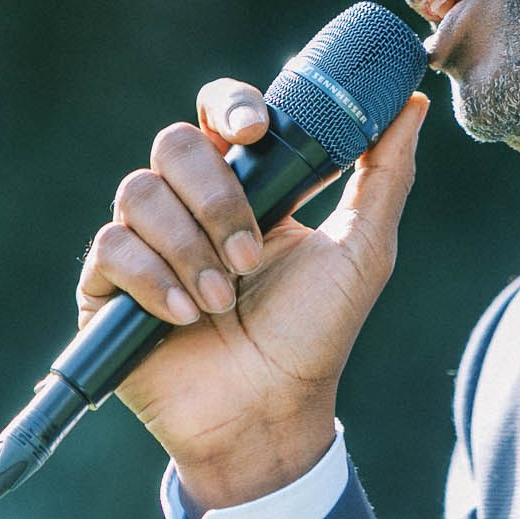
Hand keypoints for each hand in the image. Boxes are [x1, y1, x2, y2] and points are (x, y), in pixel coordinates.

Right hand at [77, 80, 429, 509]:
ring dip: (190, 249)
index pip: (217, 111)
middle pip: (174, 144)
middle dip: (217, 198)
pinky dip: (154, 280)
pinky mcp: (107, 285)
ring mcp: (144, 242)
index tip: (255, 131)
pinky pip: (110, 247)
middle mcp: (187, 204)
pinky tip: (186, 317)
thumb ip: (386, 175)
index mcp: (243, 184)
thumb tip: (412, 104)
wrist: (269, 414)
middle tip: (250, 257)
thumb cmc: (315, 335)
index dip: (228, 106)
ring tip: (223, 301)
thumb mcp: (362, 251)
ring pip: (139, 192)